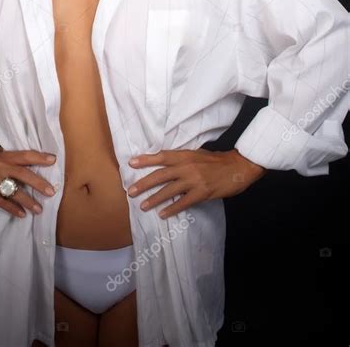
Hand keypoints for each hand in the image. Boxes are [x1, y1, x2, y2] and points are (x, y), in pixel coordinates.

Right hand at [0, 147, 57, 217]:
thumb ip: (11, 157)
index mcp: (5, 156)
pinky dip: (12, 208)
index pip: (25, 155)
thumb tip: (31, 158)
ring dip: (27, 201)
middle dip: (38, 183)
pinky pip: (1, 201)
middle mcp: (0, 166)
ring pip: (13, 190)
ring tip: (39, 209)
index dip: (39, 157)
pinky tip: (22, 214)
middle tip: (51, 192)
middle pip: (22, 173)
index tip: (53, 160)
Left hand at [127, 148, 266, 219]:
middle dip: (144, 183)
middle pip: (160, 175)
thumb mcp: (197, 154)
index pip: (161, 157)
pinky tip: (163, 214)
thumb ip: (182, 159)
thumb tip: (166, 164)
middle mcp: (187, 166)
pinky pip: (183, 202)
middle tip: (130, 191)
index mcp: (185, 155)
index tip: (131, 163)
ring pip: (169, 190)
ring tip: (143, 206)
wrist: (238, 166)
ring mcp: (194, 180)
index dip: (146, 160)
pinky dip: (172, 208)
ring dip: (154, 199)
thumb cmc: (217, 160)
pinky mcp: (202, 192)